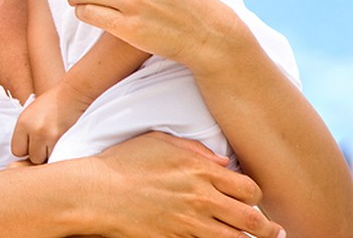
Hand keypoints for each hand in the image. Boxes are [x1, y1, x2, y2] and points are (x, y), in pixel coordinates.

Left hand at [10, 83, 91, 163]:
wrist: (71, 94)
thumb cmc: (52, 103)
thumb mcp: (31, 113)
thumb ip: (25, 131)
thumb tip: (23, 153)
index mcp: (22, 122)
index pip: (16, 150)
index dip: (25, 149)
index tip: (32, 144)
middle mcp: (33, 130)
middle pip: (31, 157)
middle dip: (38, 153)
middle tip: (46, 142)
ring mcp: (47, 136)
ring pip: (45, 159)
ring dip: (49, 154)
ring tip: (54, 140)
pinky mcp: (61, 140)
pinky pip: (57, 157)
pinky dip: (59, 152)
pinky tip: (61, 141)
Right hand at [91, 132, 282, 237]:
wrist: (96, 193)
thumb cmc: (123, 164)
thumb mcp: (157, 141)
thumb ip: (194, 149)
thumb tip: (222, 161)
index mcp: (198, 169)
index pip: (248, 188)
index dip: (255, 196)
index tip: (253, 200)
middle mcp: (200, 197)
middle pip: (252, 218)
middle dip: (268, 227)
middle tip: (273, 231)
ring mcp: (190, 222)